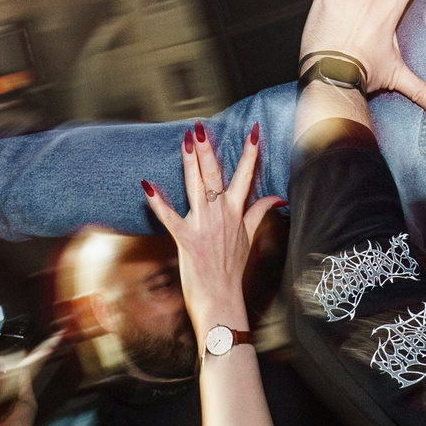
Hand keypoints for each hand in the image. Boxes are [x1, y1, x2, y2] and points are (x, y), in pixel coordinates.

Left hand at [145, 119, 283, 346]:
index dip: (250, 152)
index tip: (253, 130)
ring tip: (185, 141)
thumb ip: (260, 212)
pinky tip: (147, 186)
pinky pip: (169, 218)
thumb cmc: (233, 268)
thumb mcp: (250, 237)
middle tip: (200, 128)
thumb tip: (277, 197)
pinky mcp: (186, 239)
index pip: (246, 176)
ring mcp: (204, 226)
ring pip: (196, 188)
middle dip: (208, 150)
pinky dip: (158, 203)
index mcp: (236, 212)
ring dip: (190, 164)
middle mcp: (221, 214)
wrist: (222, 298)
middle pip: (215, 175)